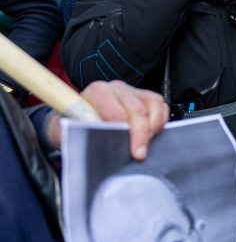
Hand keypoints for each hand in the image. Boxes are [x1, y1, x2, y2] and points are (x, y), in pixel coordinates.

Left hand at [45, 81, 168, 159]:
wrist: (81, 118)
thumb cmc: (77, 123)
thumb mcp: (67, 128)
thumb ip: (68, 132)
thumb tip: (70, 138)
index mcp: (97, 92)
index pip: (116, 111)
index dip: (124, 131)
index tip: (128, 148)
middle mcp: (117, 88)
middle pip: (138, 110)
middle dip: (141, 134)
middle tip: (140, 154)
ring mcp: (134, 91)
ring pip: (154, 106)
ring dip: (153, 128)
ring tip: (146, 143)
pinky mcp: (146, 96)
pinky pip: (162, 106)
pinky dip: (161, 122)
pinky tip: (152, 134)